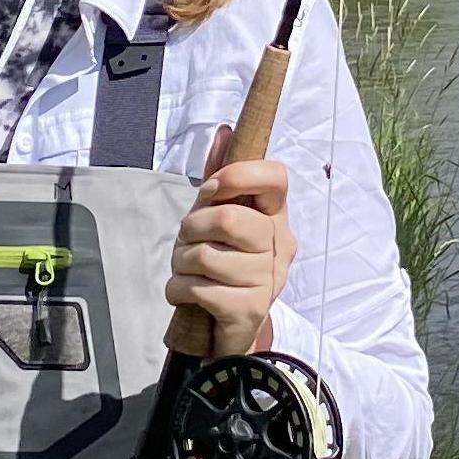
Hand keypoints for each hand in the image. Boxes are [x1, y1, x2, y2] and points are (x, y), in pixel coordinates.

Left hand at [168, 125, 295, 357]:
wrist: (229, 328)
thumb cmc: (221, 264)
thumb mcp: (215, 217)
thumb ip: (220, 178)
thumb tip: (227, 130)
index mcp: (275, 217)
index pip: (276, 176)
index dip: (238, 175)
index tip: (214, 189)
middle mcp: (280, 246)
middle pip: (229, 218)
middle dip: (192, 227)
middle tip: (189, 241)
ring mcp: (268, 280)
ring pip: (206, 255)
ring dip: (180, 262)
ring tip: (187, 270)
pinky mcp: (250, 310)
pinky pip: (198, 288)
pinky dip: (178, 289)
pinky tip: (184, 293)